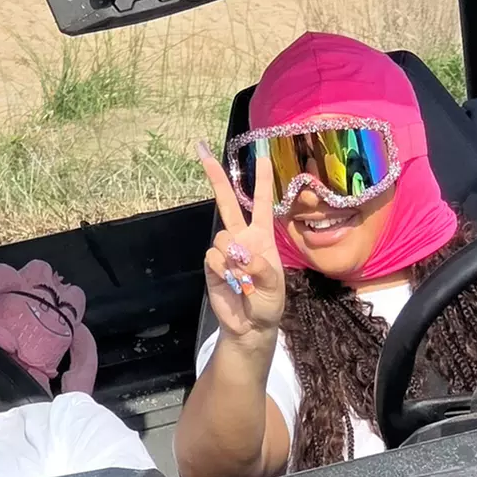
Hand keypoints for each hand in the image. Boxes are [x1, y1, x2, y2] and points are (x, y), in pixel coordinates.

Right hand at [196, 142, 287, 347]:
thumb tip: (241, 254)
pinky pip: (213, 258)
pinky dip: (223, 271)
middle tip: (203, 152)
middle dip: (217, 178)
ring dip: (233, 259)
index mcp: (262, 237)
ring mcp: (225, 251)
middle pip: (228, 203)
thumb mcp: (274, 287)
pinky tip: (231, 283)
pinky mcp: (211, 265)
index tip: (261, 156)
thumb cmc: (268, 303)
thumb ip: (261, 268)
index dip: (261, 181)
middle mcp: (242, 238)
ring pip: (222, 238)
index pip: (262, 204)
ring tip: (243, 280)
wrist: (249, 325)